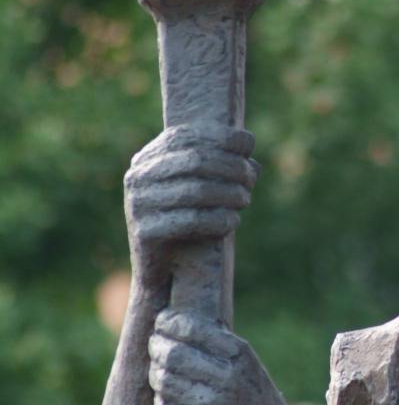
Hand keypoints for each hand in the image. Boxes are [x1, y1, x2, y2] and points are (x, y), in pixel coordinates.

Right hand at [125, 124, 257, 290]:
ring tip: (245, 200)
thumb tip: (254, 165)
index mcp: (148, 159)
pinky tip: (233, 221)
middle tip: (250, 181)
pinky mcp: (145, 232)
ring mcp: (137, 205)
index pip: (186, 135)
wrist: (160, 269)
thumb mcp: (202, 192)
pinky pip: (191, 221)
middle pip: (195, 161)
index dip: (221, 136)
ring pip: (195, 190)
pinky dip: (218, 219)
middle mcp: (138, 177)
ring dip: (229, 193)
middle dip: (230, 167)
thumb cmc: (185, 223)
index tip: (249, 144)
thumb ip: (225, 173)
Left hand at [148, 311, 305, 404]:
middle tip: (155, 349)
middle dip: (156, 349)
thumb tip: (180, 325)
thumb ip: (223, 349)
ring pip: (165, 382)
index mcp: (241, 355)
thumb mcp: (251, 370)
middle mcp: (228, 377)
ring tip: (161, 376)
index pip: (190, 328)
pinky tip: (168, 402)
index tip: (160, 324)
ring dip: (156, 378)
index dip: (167, 323)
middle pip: (172, 354)